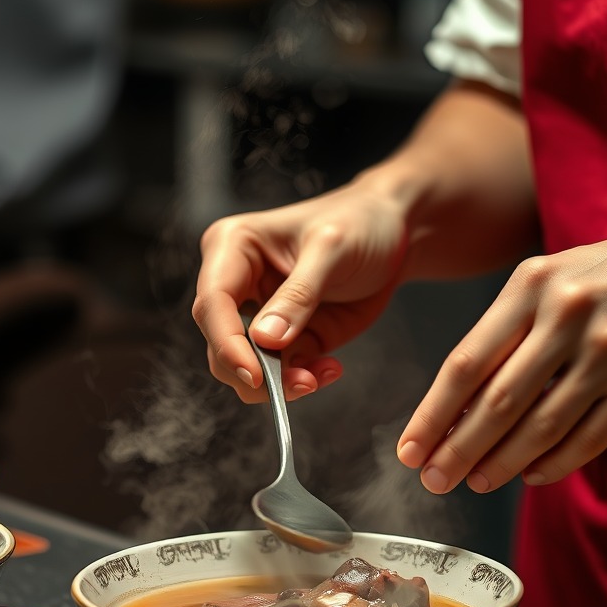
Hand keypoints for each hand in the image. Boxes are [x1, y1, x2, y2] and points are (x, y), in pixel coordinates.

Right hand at [192, 178, 408, 401]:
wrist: (393, 234)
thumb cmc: (360, 222)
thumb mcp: (333, 249)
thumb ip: (299, 295)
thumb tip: (265, 339)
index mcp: (232, 247)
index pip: (212, 303)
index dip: (227, 344)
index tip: (255, 376)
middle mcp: (236, 283)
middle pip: (221, 343)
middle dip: (256, 372)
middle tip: (301, 382)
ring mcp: (258, 315)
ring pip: (246, 368)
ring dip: (281, 383)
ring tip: (323, 373)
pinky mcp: (283, 339)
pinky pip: (280, 373)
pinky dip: (304, 380)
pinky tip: (331, 367)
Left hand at [397, 216, 606, 492]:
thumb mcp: (558, 277)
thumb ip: (510, 328)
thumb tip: (459, 399)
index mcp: (532, 285)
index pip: (465, 363)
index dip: (432, 415)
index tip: (409, 449)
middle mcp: (566, 315)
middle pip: (495, 402)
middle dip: (457, 449)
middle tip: (433, 479)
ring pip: (539, 426)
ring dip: (501, 464)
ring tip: (475, 482)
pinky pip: (587, 437)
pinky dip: (554, 463)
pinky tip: (531, 475)